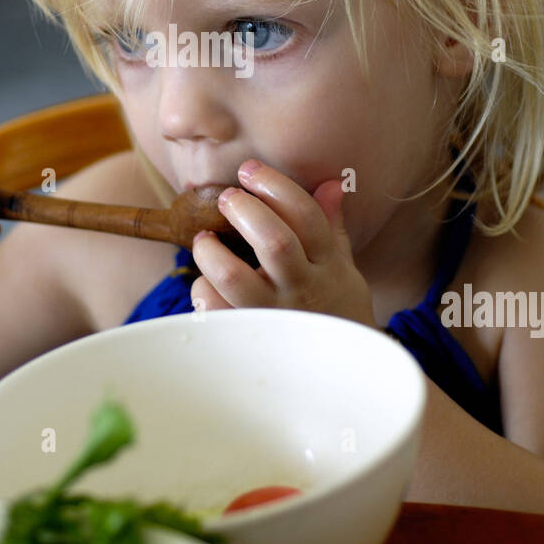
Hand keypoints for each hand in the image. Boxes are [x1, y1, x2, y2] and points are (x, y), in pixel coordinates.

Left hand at [189, 159, 377, 327]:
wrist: (341, 372)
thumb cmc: (334, 308)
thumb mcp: (341, 266)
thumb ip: (330, 225)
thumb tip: (331, 183)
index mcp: (327, 265)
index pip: (307, 217)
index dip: (276, 187)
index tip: (250, 170)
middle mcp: (300, 288)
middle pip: (273, 242)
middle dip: (245, 210)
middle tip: (227, 197)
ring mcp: (272, 314)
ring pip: (233, 276)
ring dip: (211, 251)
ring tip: (204, 239)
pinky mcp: (246, 335)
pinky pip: (212, 308)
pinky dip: (202, 289)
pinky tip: (206, 282)